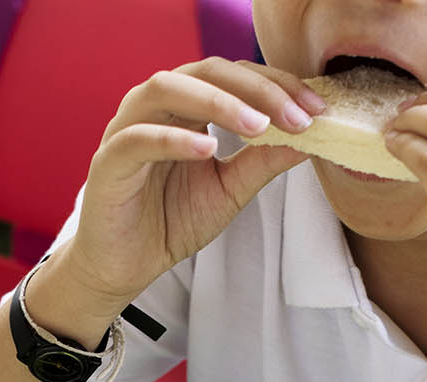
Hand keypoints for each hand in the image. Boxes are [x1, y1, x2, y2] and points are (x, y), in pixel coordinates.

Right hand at [53, 60, 321, 314]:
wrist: (125, 266)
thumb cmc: (171, 220)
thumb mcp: (230, 190)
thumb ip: (263, 161)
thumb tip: (313, 136)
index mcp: (187, 105)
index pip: (234, 75)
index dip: (277, 85)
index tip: (317, 109)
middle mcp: (156, 106)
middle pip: (206, 71)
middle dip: (257, 90)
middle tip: (297, 116)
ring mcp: (128, 128)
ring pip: (168, 90)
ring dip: (218, 103)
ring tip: (258, 127)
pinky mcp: (108, 162)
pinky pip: (138, 139)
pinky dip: (174, 139)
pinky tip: (207, 149)